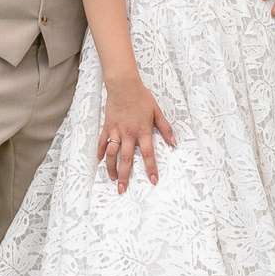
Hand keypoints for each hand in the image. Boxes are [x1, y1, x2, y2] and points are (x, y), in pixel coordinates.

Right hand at [97, 75, 175, 191]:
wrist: (124, 85)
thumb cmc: (141, 97)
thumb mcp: (157, 112)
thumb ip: (165, 128)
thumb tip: (174, 143)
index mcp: (142, 131)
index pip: (148, 154)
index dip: (151, 168)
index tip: (153, 181)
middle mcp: (128, 134)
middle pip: (126, 159)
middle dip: (124, 176)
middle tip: (122, 189)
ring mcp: (116, 131)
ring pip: (111, 154)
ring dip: (111, 168)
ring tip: (112, 179)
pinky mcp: (107, 127)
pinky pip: (102, 143)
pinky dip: (100, 153)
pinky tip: (100, 162)